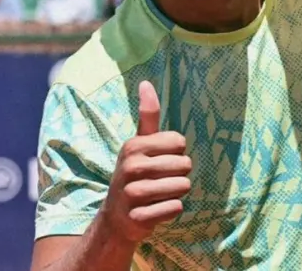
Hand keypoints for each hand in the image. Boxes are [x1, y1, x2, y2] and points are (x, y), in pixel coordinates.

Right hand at [100, 81, 191, 243]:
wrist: (116, 218)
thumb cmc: (134, 174)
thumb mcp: (138, 144)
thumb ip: (147, 115)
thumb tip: (146, 83)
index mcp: (133, 146)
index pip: (180, 142)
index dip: (176, 153)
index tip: (160, 160)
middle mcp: (131, 167)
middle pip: (185, 165)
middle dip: (179, 174)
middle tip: (159, 180)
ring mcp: (133, 194)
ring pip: (183, 186)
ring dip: (176, 193)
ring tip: (157, 195)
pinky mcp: (139, 218)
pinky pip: (176, 208)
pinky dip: (171, 210)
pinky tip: (155, 209)